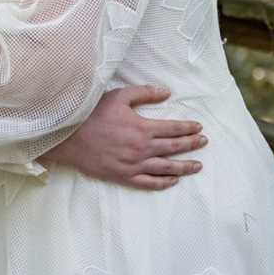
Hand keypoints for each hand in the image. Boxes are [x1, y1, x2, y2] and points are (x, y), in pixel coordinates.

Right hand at [45, 85, 205, 189]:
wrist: (69, 137)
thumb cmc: (93, 114)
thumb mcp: (120, 96)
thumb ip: (145, 93)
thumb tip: (166, 92)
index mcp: (143, 128)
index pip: (173, 128)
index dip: (188, 128)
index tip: (199, 127)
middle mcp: (142, 148)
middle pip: (174, 148)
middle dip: (192, 145)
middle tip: (204, 142)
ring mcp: (133, 165)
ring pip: (166, 168)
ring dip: (184, 167)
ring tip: (198, 166)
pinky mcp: (123, 176)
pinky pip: (148, 182)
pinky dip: (163, 182)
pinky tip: (173, 181)